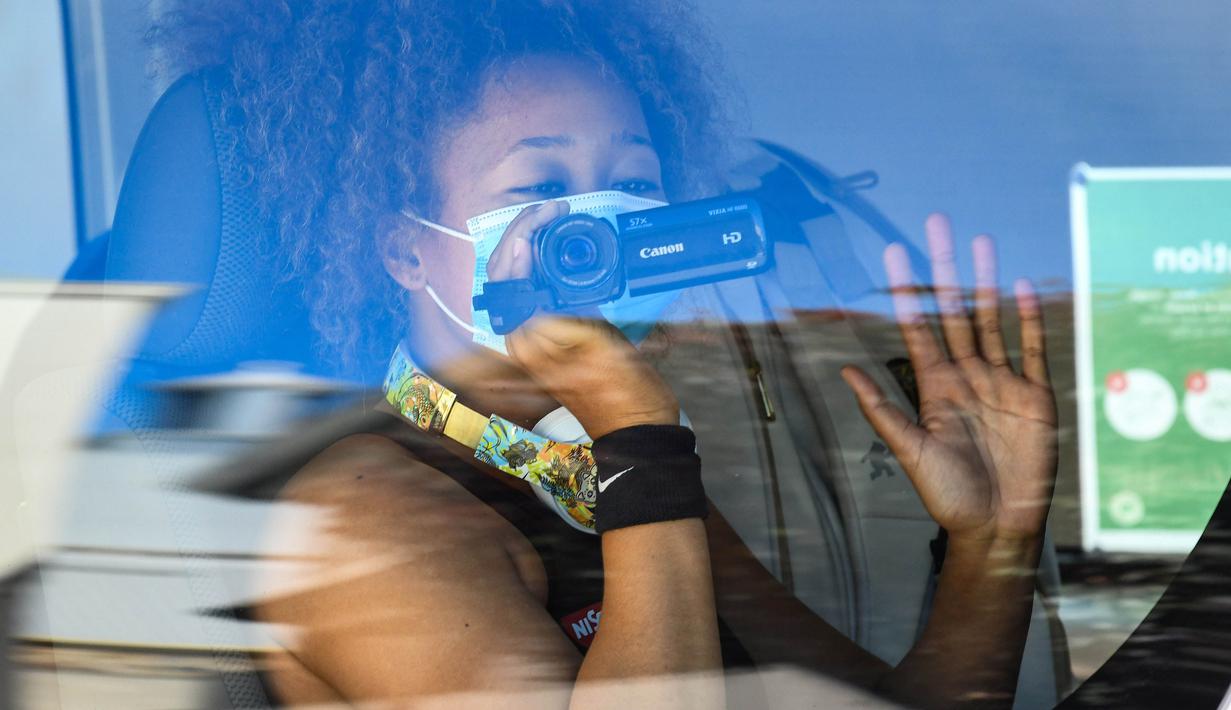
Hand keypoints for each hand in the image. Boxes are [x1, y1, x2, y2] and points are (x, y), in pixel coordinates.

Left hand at [487, 201, 678, 438]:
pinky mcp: (558, 342)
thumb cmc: (623, 394)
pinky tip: (568, 255)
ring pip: (525, 282)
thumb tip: (530, 269)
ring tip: (556, 222)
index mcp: (527, 337)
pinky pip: (545, 295)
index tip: (549, 213)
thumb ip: (558, 308)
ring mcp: (540, 340)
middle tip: (553, 211)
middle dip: (525, 234)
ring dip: (536, 249)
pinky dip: (553, 269)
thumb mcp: (595, 345)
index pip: (509, 273)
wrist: (640, 431)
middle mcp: (525, 338)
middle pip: (511, 273)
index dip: (523, 234)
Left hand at [840, 214, 1056, 542]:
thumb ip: (882, 409)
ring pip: (991, 321)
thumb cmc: (949, 495)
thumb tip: (844, 370)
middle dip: (946, 270)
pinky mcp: (1034, 396)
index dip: (906, 291)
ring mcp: (1001, 383)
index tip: (894, 254)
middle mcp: (966, 376)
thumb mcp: (911, 450)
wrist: (997, 525)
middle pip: (954, 312)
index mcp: (934, 386)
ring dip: (986, 284)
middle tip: (938, 226)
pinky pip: (1032, 350)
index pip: (917, 326)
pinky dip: (1028, 320)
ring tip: (981, 244)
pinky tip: (1021, 288)